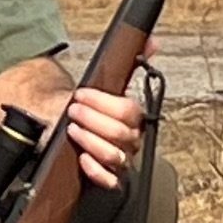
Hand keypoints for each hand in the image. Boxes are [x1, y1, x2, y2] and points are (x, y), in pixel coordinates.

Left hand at [0, 55, 145, 188]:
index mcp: (133, 116)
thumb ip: (131, 61)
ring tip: (73, 129)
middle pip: (122, 133)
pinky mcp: (107, 177)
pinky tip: (82, 159)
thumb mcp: (108, 81)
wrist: (71, 125)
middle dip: (94, 119)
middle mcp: (130, 139)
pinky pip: (110, 181)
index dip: (103, 102)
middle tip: (73, 110)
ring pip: (115, 156)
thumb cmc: (91, 105)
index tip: (81, 94)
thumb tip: (152, 40)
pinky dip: (96, 171)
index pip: (129, 111)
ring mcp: (120, 158)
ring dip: (91, 141)